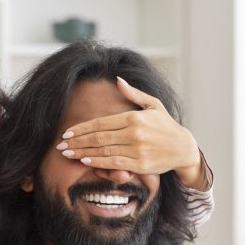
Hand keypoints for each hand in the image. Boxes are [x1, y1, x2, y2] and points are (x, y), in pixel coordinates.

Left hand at [57, 76, 201, 184]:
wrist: (183, 148)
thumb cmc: (166, 126)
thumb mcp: (153, 105)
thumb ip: (133, 94)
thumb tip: (117, 79)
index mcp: (134, 117)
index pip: (101, 123)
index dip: (82, 128)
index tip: (67, 132)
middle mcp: (134, 133)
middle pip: (98, 137)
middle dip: (77, 141)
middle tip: (61, 145)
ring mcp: (136, 149)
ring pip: (103, 151)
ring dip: (83, 153)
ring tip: (67, 154)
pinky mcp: (139, 165)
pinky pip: (114, 163)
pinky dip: (98, 162)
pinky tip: (85, 161)